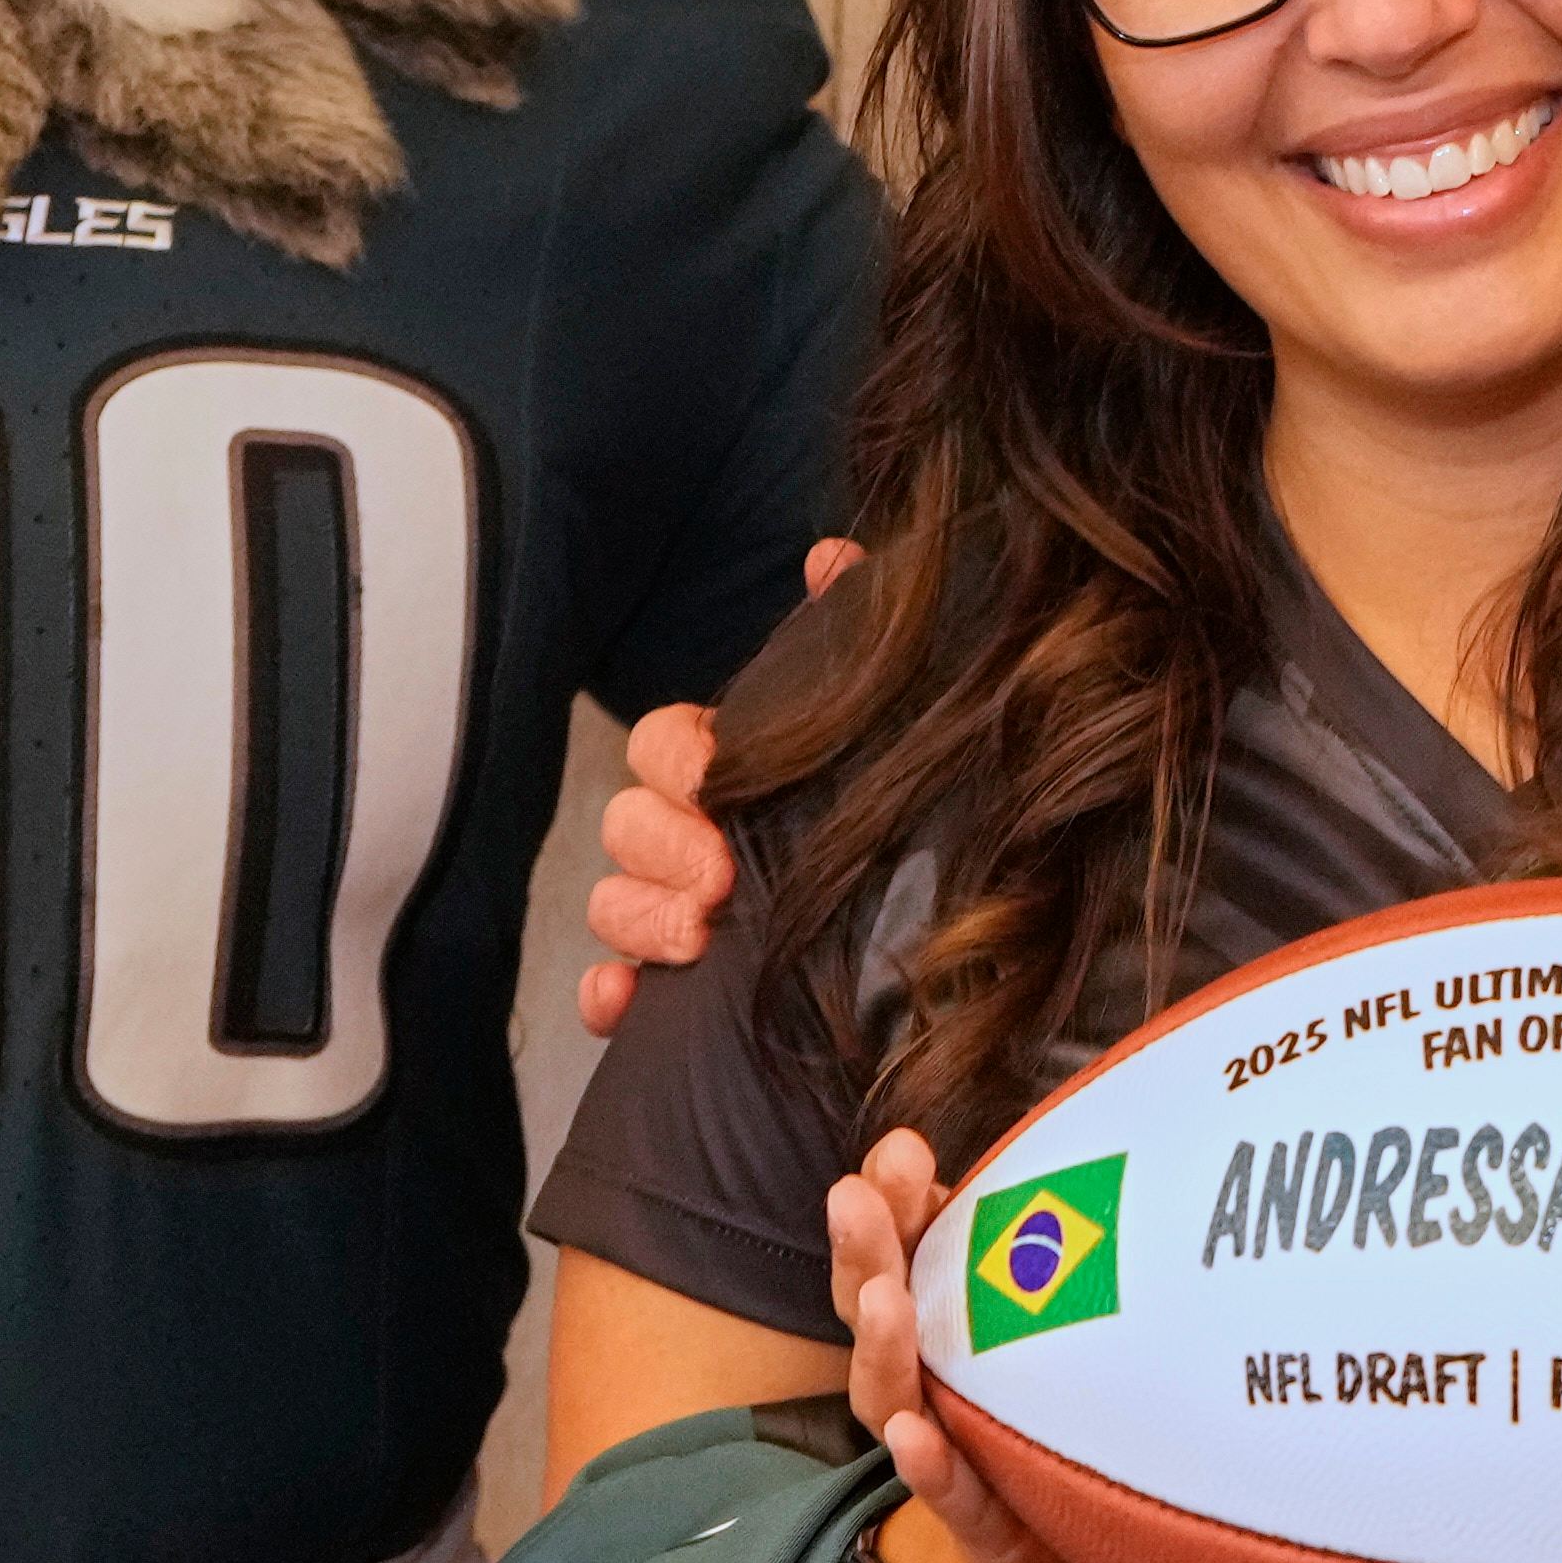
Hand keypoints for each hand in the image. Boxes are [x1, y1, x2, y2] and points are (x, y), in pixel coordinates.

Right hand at [573, 539, 859, 1033]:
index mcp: (725, 768)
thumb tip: (832, 559)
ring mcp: (671, 913)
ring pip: (611, 904)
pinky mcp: (668, 990)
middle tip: (720, 880)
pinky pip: (609, 992)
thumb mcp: (883, 716)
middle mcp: (686, 837)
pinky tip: (630, 1003)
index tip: (717, 793)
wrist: (952, 942)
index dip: (679, 767)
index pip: (661, 745)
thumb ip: (853, 631)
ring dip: (641, 921)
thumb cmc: (895, 808)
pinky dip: (611, 998)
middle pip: (624, 826)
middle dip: (662, 850)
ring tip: (697, 940)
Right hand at [825, 1129, 1112, 1562]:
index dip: (890, 1206)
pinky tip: (912, 1435)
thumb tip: (1062, 1160)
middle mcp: (917, 1387)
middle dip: (862, 1252)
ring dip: (882, 1344)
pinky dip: (927, 1463)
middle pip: (873, 1313)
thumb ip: (1020, 1263)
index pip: (894, 1257)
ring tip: (881, 1299)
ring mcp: (938, 1451)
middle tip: (853, 1197)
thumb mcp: (1031, 1341)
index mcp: (930, 1333)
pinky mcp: (974, 1520)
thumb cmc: (1039, 1434)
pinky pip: (946, 1491)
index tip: (899, 1152)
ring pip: (890, 1394)